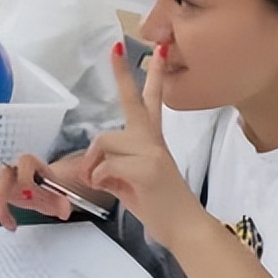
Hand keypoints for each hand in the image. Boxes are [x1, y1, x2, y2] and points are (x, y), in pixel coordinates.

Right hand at [0, 156, 73, 229]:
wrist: (44, 189)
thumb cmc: (49, 188)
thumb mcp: (59, 194)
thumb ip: (62, 202)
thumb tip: (64, 211)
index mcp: (31, 163)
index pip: (24, 163)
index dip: (25, 176)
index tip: (28, 192)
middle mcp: (14, 168)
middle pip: (0, 174)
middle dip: (0, 193)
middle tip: (4, 210)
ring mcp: (4, 178)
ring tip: (9, 222)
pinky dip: (0, 214)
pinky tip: (10, 223)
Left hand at [79, 42, 201, 247]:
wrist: (185, 228)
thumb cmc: (160, 207)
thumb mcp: (132, 182)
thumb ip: (114, 167)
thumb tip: (91, 167)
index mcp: (153, 141)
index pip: (151, 101)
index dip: (153, 75)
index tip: (157, 49)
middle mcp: (153, 141)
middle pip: (132, 103)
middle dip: (123, 75)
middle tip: (116, 49)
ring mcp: (151, 153)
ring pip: (104, 142)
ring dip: (93, 165)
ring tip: (101, 182)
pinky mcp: (146, 169)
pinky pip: (104, 166)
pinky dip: (98, 180)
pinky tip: (111, 189)